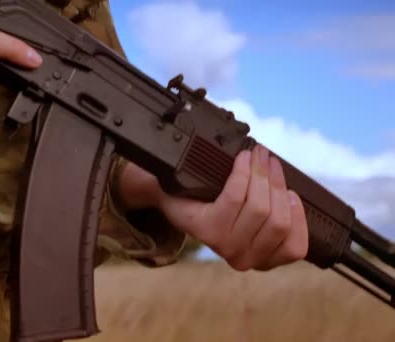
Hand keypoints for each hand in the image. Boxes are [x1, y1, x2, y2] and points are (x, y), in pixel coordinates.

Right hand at [118, 144, 308, 270]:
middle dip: (265, 175)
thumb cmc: (186, 200)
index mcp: (205, 232)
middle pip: (261, 209)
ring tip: (274, 168)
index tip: (246, 153)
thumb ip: (173, 171)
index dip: (245, 172)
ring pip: (280, 221)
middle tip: (263, 154)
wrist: (196, 227)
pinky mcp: (272, 261)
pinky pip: (296, 245)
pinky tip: (290, 197)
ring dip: (280, 188)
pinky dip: (298, 218)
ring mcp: (253, 259)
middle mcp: (229, 252)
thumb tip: (162, 149)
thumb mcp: (175, 186)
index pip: (234, 199)